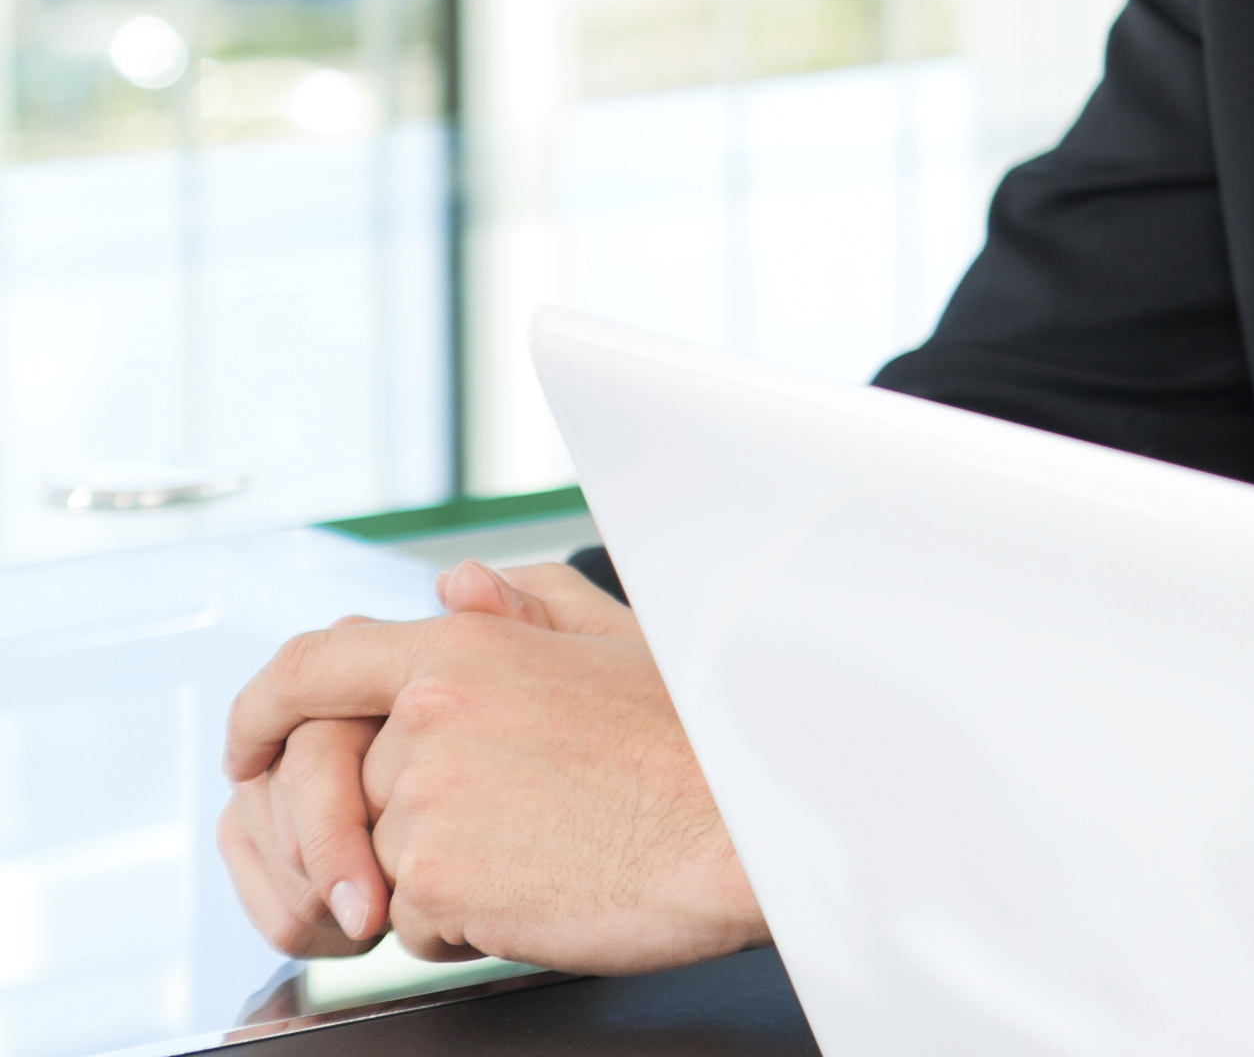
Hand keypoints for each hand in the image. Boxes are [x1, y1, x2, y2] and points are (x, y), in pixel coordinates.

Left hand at [221, 559, 762, 972]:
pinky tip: (538, 894)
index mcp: (469, 647)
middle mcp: (432, 713)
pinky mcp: (435, 878)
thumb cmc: (703, 743)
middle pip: (342, 784)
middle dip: (368, 829)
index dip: (261, 709)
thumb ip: (527, 610)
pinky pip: (405, 920)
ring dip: (432, 876)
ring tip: (532, 857)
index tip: (248, 747)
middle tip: (431, 853)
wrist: (746, 834)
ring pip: (375, 856)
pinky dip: (457, 925)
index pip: (313, 664)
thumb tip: (454, 586)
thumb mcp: (621, 644)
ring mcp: (427, 798)